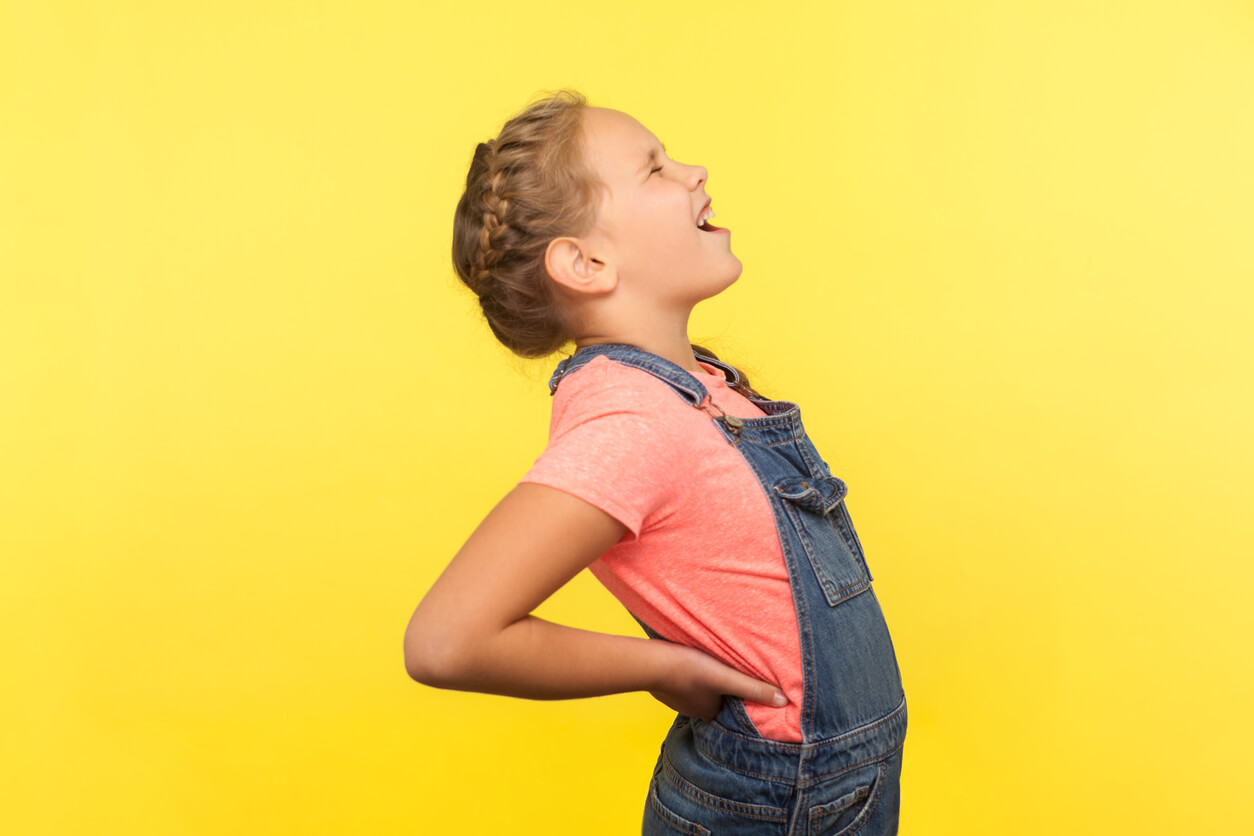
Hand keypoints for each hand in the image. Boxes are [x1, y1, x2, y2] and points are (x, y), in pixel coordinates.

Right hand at [649, 643, 787, 720]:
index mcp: (710, 712)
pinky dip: (686, 675)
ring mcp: (676, 700)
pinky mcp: (663, 687)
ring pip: (697, 691)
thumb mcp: (727, 677)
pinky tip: (689, 663)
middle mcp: (693, 710)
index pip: (730, 707)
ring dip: (703, 681)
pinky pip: (681, 683)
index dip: (738, 696)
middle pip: (714, 699)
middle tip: (728, 672)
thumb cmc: (690, 669)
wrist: (650, 662)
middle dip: (721, 688)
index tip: (743, 684)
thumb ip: (754, 688)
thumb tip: (784, 701)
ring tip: (711, 665)